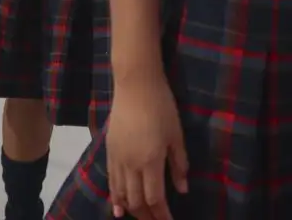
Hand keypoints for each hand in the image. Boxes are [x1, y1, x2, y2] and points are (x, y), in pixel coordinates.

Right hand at [105, 75, 187, 218]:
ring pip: (121, 194)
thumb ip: (179, 164)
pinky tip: (118, 207)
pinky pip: (111, 181)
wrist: (135, 85)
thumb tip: (182, 189)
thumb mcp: (176, 135)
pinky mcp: (109, 151)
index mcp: (151, 161)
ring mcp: (118, 158)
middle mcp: (132, 165)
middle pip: (137, 201)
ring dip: (131, 210)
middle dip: (147, 217)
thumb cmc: (162, 106)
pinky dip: (115, 197)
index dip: (162, 214)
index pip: (155, 198)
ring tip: (140, 218)